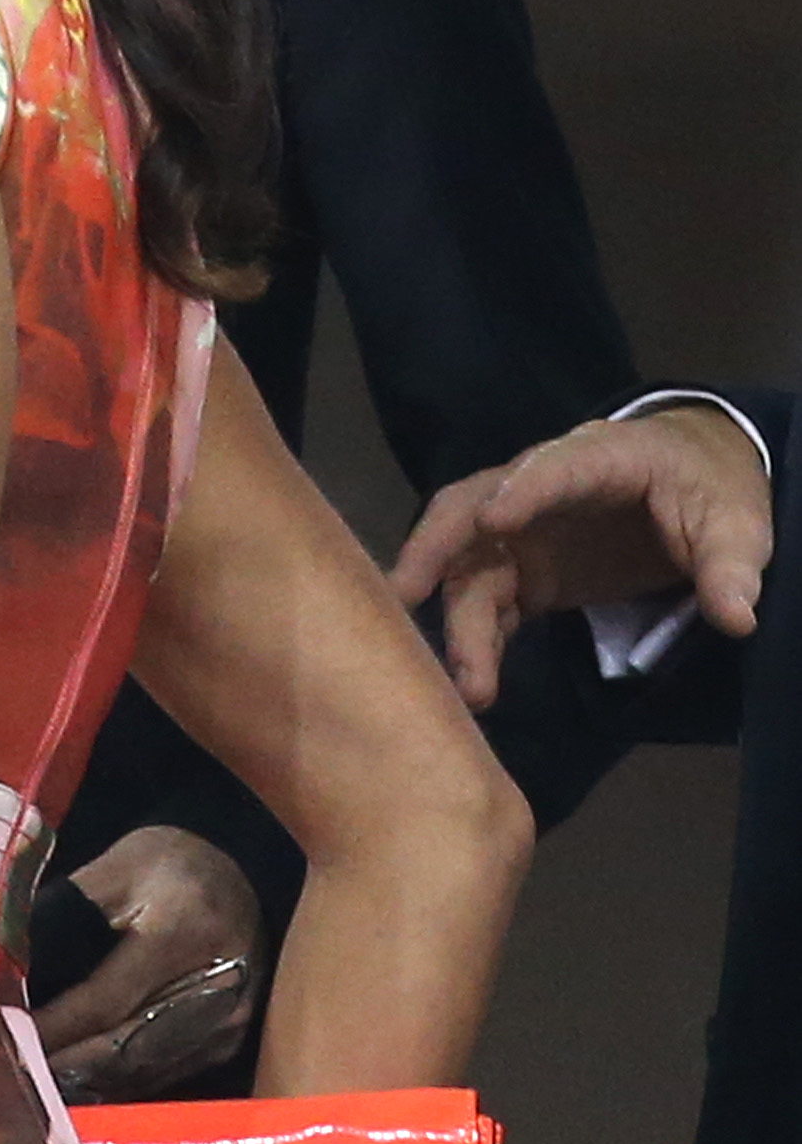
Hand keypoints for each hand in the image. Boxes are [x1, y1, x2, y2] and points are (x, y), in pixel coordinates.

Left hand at [34, 826, 261, 1098]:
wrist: (240, 867)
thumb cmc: (167, 864)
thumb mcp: (112, 871)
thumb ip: (61, 916)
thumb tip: (7, 969)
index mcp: (183, 933)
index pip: (107, 1000)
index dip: (55, 1026)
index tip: (8, 1038)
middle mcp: (218, 986)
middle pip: (127, 1048)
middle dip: (65, 1064)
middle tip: (14, 1073)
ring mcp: (231, 1020)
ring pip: (145, 1069)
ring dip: (88, 1081)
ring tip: (36, 1082)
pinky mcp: (232, 1039)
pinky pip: (166, 1072)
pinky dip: (120, 1080)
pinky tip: (81, 1080)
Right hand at [390, 406, 770, 708]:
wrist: (691, 485)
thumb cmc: (708, 487)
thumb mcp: (736, 522)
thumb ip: (731, 565)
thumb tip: (737, 616)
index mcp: (600, 458)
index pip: (555, 468)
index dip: (523, 490)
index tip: (494, 519)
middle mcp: (540, 492)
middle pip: (469, 509)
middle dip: (435, 548)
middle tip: (405, 593)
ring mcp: (524, 536)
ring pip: (471, 570)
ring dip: (459, 623)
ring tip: (468, 684)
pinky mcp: (525, 574)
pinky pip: (487, 606)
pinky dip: (476, 642)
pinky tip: (477, 685)